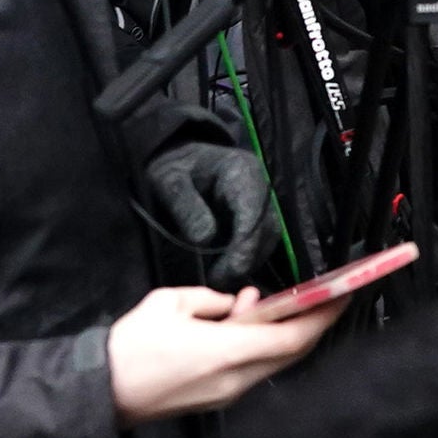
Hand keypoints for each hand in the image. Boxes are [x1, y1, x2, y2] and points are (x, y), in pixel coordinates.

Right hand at [108, 285, 341, 425]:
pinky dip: (260, 346)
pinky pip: (253, 370)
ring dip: (281, 333)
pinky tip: (241, 325)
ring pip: (273, 361)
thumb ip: (211, 299)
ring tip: (262, 303)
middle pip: (292, 352)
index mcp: (229, 352)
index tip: (343, 294)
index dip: (323, 316)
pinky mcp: (217, 401)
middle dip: (313, 323)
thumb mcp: (171, 303)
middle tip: (324, 296)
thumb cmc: (133, 346)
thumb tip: (236, 304)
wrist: (102, 393)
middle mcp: (237, 379)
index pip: (293, 336)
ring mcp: (229, 395)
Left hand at [144, 142, 276, 285]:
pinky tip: (225, 270)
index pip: (254, 213)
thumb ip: (186, 207)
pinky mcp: (253, 214)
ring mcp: (258, 201)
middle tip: (220, 280)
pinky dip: (245, 256)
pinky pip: (258, 239)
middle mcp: (258, 186)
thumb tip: (205, 239)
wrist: (176, 156)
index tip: (231, 271)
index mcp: (242, 171)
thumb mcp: (169, 180)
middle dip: (248, 257)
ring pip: (266, 237)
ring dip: (248, 260)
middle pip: (267, 228)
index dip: (246, 245)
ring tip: (219, 278)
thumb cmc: (172, 165)